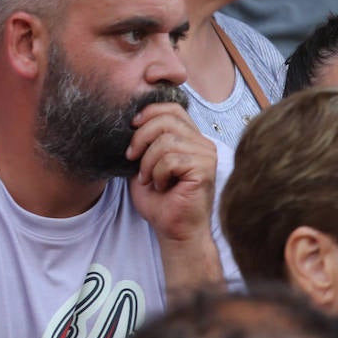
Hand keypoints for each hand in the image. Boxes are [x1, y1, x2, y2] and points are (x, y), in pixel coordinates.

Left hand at [126, 102, 215, 244]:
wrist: (173, 229)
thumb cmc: (159, 199)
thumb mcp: (144, 162)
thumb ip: (144, 140)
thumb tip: (130, 118)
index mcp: (190, 137)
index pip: (172, 108)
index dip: (148, 112)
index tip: (131, 127)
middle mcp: (202, 143)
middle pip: (165, 120)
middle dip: (141, 138)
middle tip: (131, 158)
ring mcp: (206, 155)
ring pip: (166, 141)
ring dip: (148, 162)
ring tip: (148, 179)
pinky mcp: (205, 169)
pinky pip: (171, 160)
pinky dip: (157, 173)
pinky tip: (161, 186)